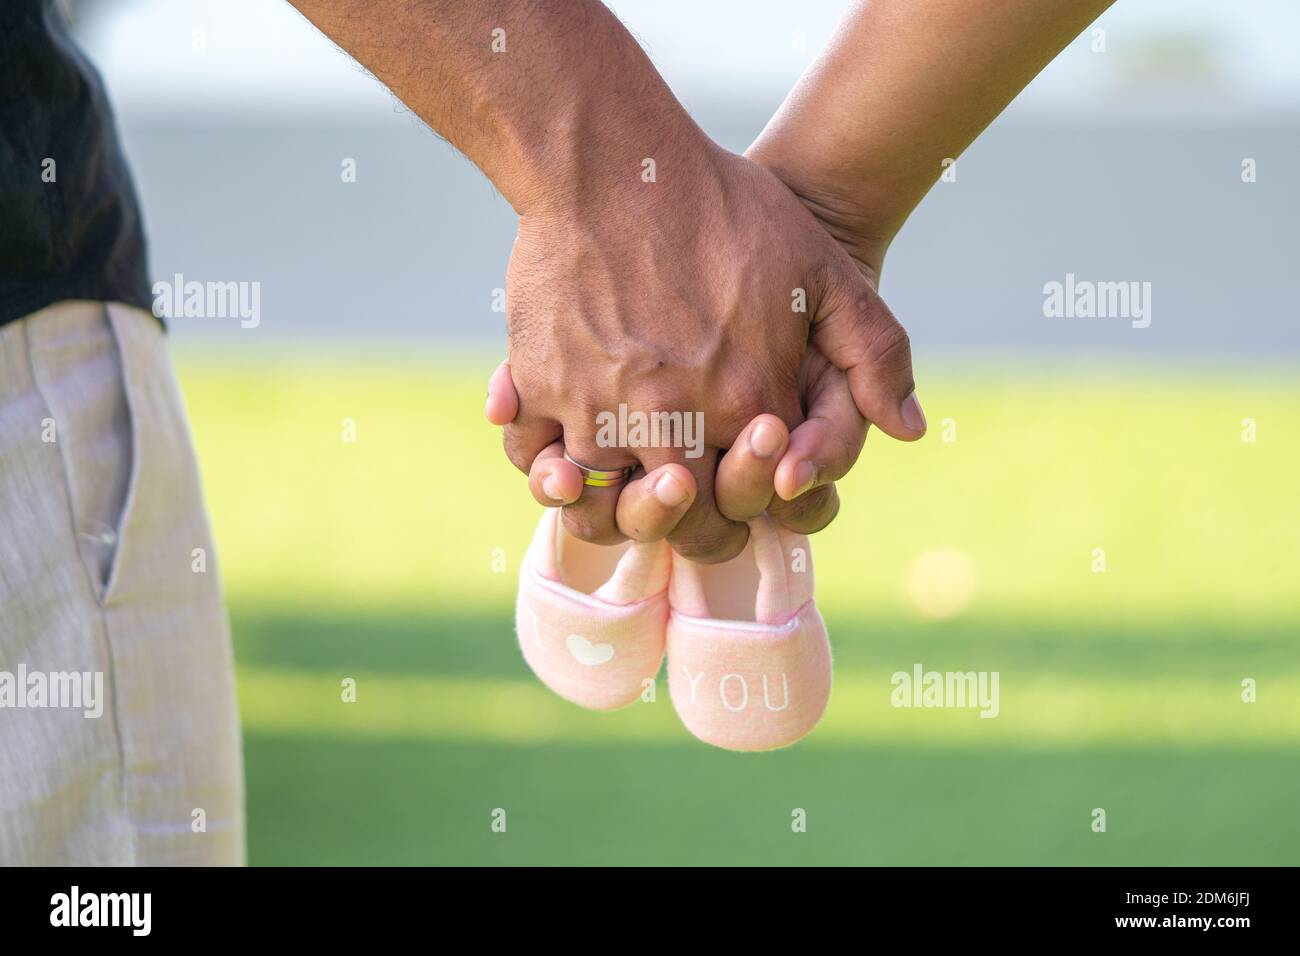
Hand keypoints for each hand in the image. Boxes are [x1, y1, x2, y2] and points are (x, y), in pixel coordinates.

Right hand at [502, 135, 922, 562]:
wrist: (614, 161)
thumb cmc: (726, 209)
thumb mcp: (826, 271)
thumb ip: (877, 354)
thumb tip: (911, 430)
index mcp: (749, 405)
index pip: (754, 503)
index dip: (747, 504)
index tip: (735, 481)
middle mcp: (677, 422)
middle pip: (681, 521)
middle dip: (686, 521)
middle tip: (681, 493)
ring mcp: (603, 410)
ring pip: (607, 504)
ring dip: (615, 503)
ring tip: (621, 475)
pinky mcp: (542, 389)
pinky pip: (541, 460)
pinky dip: (549, 466)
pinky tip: (560, 447)